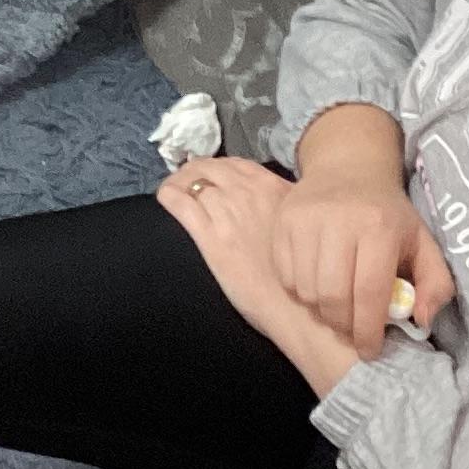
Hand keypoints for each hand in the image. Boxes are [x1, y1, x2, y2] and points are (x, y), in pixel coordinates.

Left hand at [156, 157, 362, 397]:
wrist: (298, 305)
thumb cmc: (304, 271)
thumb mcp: (301, 224)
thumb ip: (287, 206)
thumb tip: (275, 201)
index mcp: (272, 187)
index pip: (236, 164)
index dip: (219, 167)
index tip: (212, 175)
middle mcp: (247, 193)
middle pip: (210, 168)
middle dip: (195, 171)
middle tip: (187, 181)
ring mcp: (227, 212)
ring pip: (192, 181)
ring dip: (180, 181)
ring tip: (175, 189)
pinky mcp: (209, 237)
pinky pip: (180, 202)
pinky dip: (169, 194)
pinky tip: (165, 197)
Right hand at [268, 172, 453, 359]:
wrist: (348, 169)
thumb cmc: (389, 215)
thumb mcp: (424, 244)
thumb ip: (436, 285)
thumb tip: (422, 320)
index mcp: (379, 227)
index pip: (369, 292)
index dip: (368, 330)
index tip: (370, 350)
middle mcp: (339, 221)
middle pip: (334, 296)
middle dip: (343, 326)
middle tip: (352, 332)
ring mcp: (305, 220)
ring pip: (306, 290)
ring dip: (321, 312)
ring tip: (336, 310)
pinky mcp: (283, 222)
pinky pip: (285, 277)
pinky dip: (300, 294)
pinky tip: (317, 288)